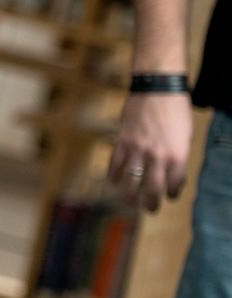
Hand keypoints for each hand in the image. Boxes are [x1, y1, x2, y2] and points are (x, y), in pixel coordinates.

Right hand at [109, 93, 193, 211]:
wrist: (157, 88)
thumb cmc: (176, 109)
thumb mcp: (184, 135)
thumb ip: (177, 155)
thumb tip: (171, 171)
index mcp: (177, 155)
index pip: (174, 184)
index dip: (172, 192)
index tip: (170, 195)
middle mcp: (157, 156)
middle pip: (151, 188)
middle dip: (150, 203)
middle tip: (149, 209)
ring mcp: (138, 150)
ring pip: (131, 181)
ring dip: (128, 195)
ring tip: (128, 203)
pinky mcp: (123, 142)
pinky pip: (115, 164)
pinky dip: (113, 175)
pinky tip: (112, 181)